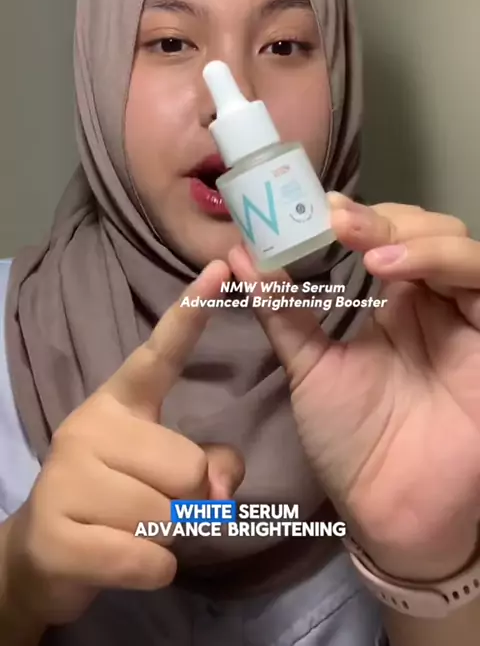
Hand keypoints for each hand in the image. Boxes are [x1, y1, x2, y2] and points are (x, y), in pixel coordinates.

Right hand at [4, 260, 243, 627]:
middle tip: (159, 507)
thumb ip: (210, 465)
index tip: (220, 269)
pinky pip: (145, 559)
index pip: (159, 354)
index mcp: (118, 401)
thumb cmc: (117, 499)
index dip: (190, 314)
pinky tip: (125, 559)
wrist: (45, 555)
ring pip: (168, 517)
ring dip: (168, 538)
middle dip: (189, 500)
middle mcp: (89, 426)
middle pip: (186, 467)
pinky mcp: (57, 536)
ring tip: (133, 531)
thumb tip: (220, 488)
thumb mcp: (166, 471)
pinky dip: (153, 569)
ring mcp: (66, 478)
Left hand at [228, 196, 479, 578]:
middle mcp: (435, 305)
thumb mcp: (309, 366)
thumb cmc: (353, 442)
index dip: (358, 217)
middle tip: (335, 221)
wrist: (390, 510)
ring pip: (459, 246)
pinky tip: (396, 268)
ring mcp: (467, 320)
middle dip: (383, 220)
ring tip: (363, 247)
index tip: (314, 209)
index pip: (388, 238)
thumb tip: (241, 255)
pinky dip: (443, 261)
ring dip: (412, 235)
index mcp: (397, 305)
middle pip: (426, 231)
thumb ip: (283, 310)